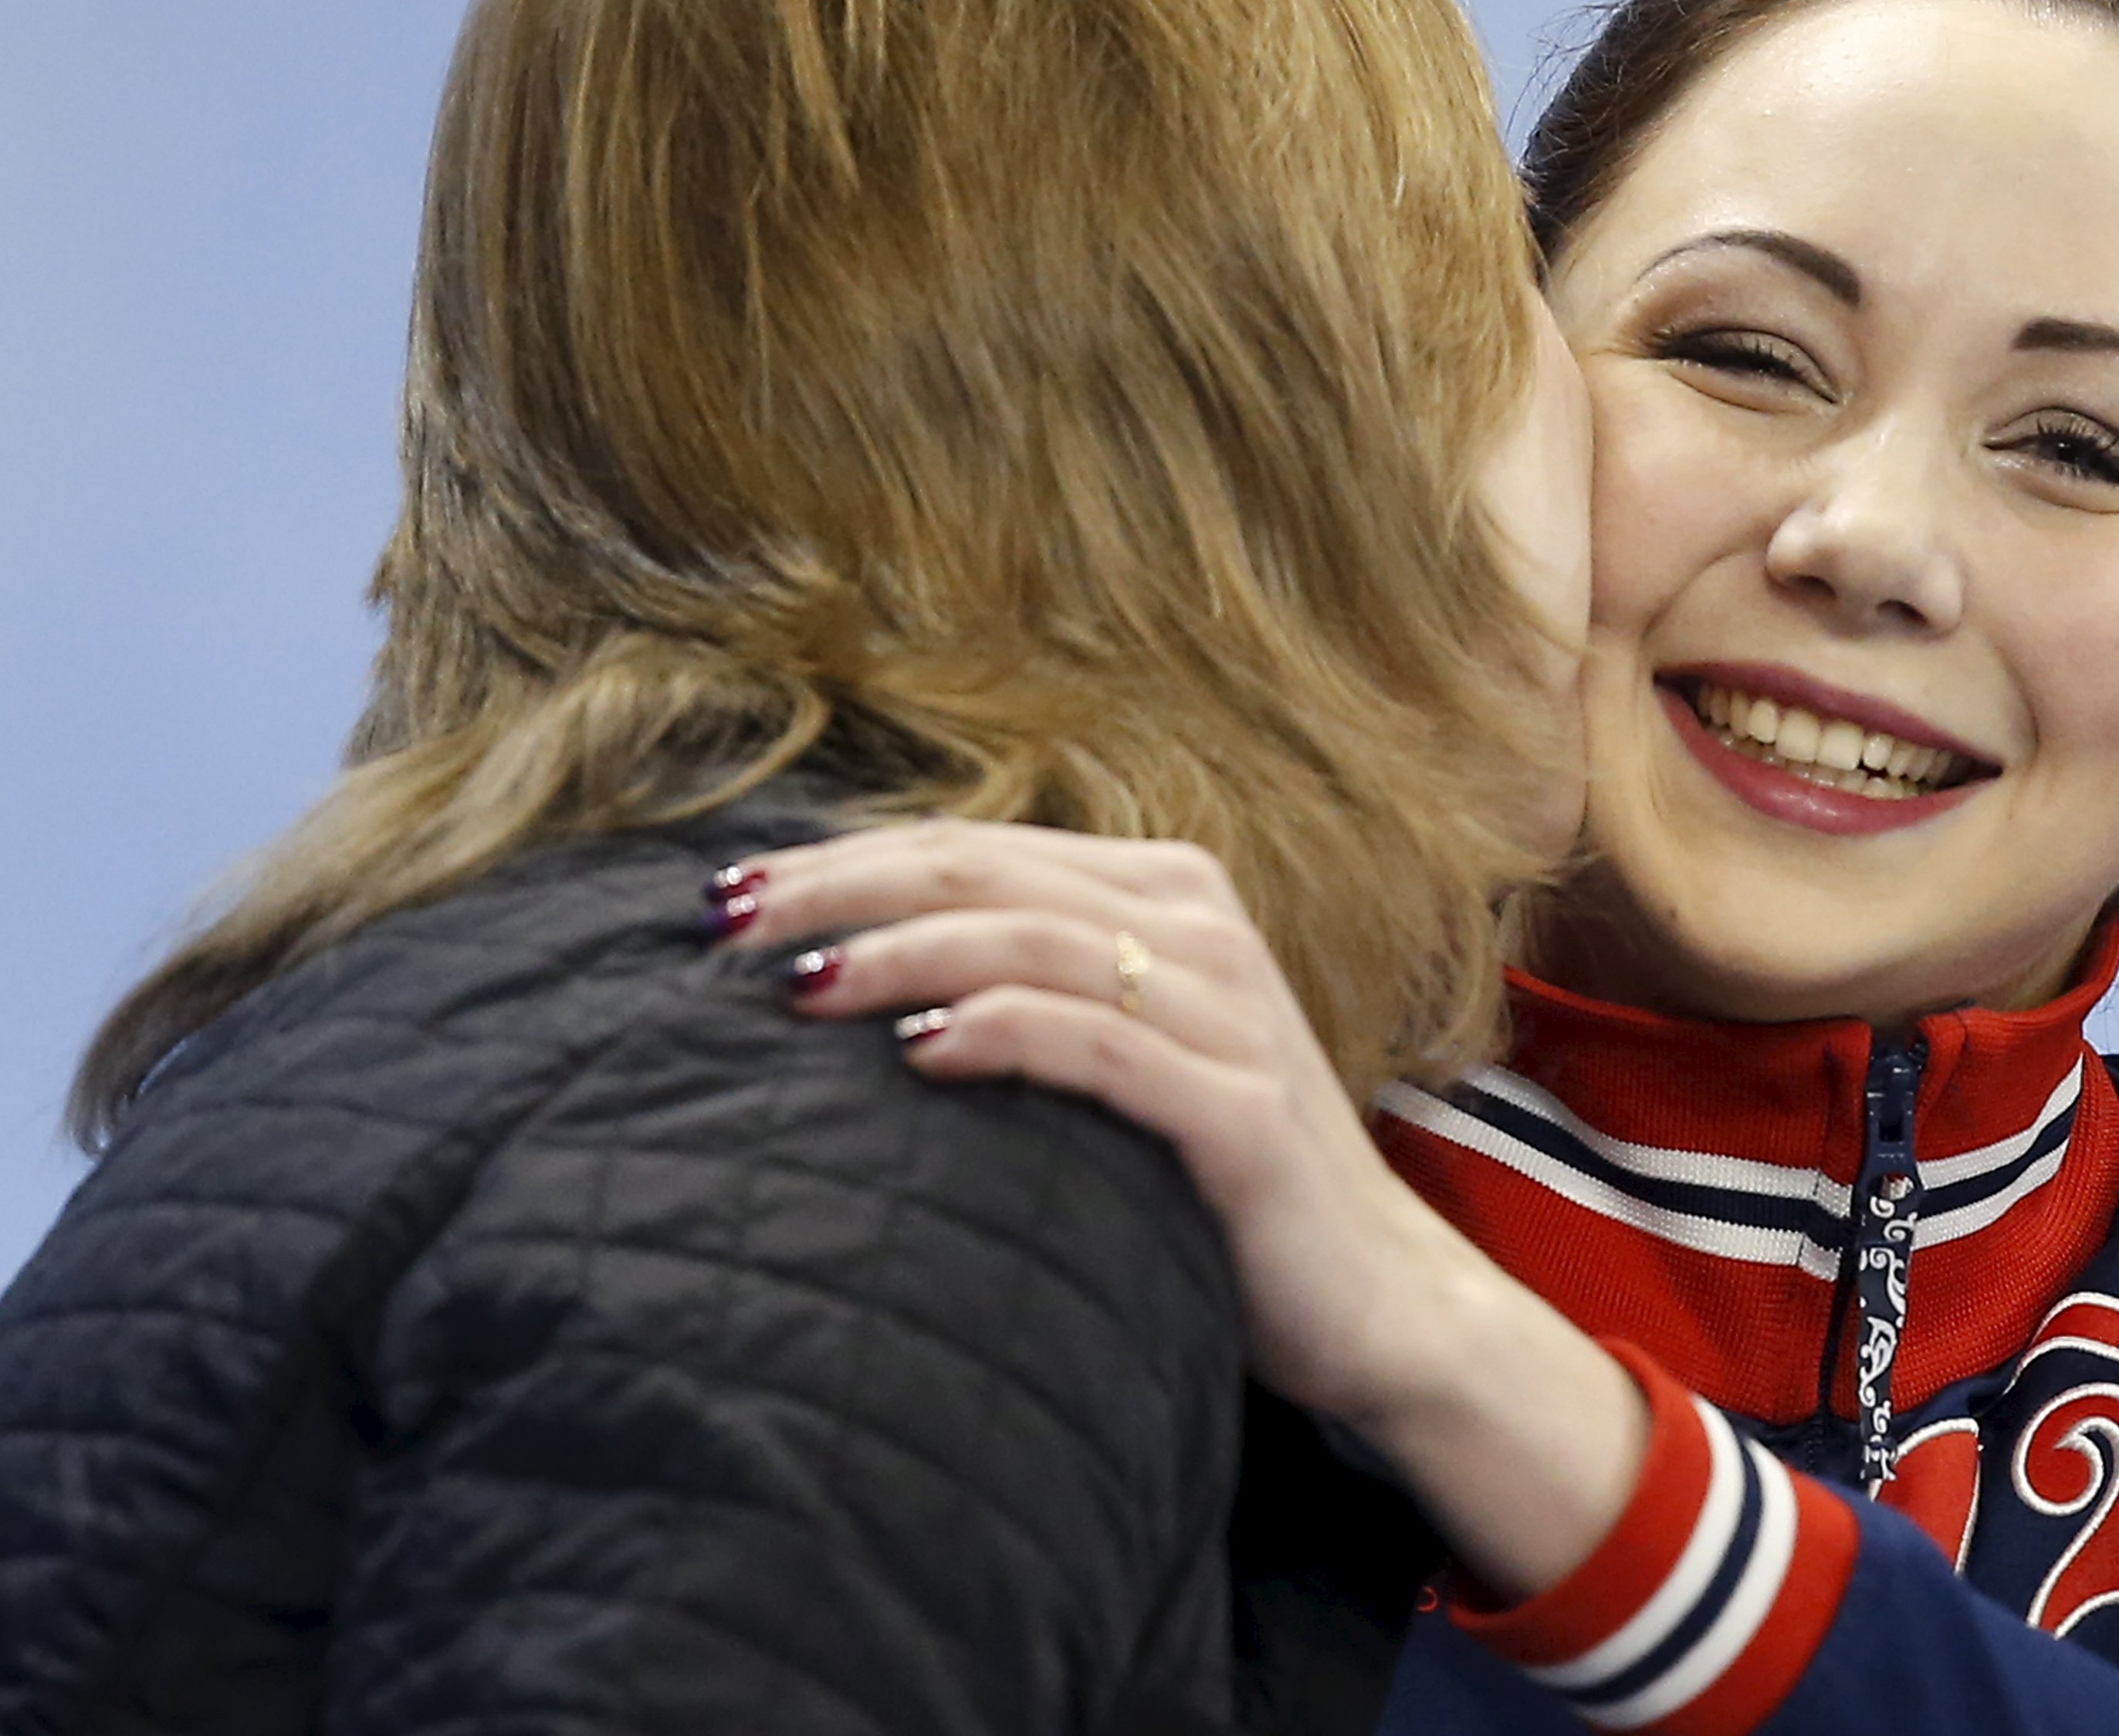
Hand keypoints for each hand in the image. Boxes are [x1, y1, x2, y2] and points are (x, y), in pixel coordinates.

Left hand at [714, 818, 1645, 1598]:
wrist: (1376, 1296)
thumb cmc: (1217, 1177)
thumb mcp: (1127, 1051)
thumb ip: (1029, 987)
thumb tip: (847, 966)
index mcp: (1170, 891)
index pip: (973, 843)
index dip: (842, 857)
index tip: (724, 894)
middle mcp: (1202, 927)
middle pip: (984, 870)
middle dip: (839, 887)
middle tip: (721, 919)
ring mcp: (1228, 1013)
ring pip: (1031, 940)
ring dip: (899, 953)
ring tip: (791, 986)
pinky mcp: (1239, 1109)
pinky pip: (1099, 1047)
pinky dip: (1000, 1033)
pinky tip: (916, 1052)